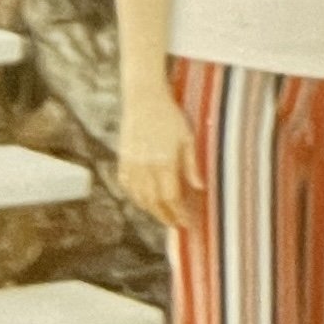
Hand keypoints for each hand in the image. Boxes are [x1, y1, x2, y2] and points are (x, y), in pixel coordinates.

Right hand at [118, 89, 203, 228]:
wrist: (144, 99)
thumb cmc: (169, 116)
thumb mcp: (187, 137)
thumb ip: (192, 164)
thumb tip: (200, 187)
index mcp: (164, 161)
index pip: (171, 197)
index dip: (179, 212)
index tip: (188, 221)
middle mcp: (145, 167)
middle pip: (154, 202)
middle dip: (166, 216)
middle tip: (177, 224)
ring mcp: (131, 165)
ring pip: (139, 198)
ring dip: (152, 210)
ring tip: (164, 214)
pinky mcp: (122, 160)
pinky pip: (127, 187)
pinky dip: (136, 198)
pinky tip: (145, 200)